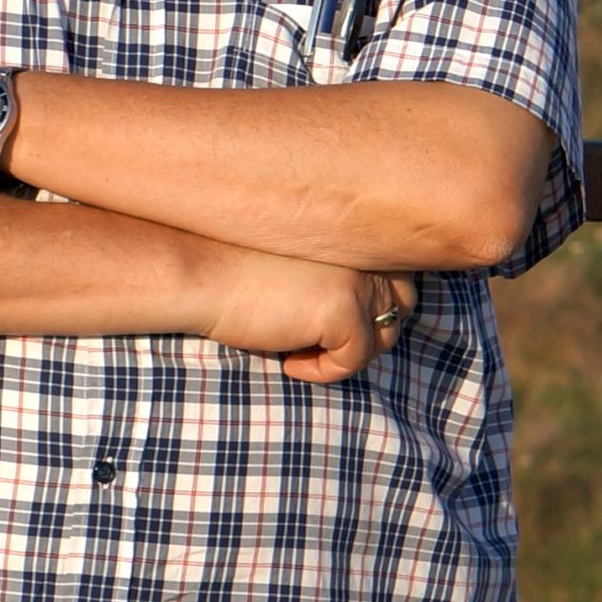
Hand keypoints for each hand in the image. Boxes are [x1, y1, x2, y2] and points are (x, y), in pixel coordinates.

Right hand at [199, 251, 419, 384]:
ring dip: (346, 350)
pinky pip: (353, 360)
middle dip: (368, 329)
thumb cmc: (237, 268)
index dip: (374, 301)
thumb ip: (340, 273)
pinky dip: (324, 371)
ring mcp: (360, 280)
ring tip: (300, 347)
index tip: (331, 318)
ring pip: (382, 337)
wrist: (202, 271)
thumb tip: (374, 317)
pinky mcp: (344, 311)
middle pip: (400, 305)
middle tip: (322, 340)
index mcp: (356, 230)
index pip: (398, 272)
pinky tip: (288, 360)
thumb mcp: (302, 264)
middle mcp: (366, 250)